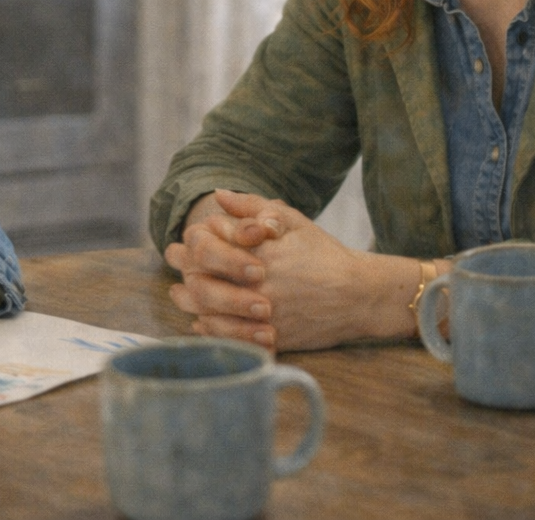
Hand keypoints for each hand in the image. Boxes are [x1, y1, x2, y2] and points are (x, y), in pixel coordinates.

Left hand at [166, 189, 420, 350]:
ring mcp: (261, 315)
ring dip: (188, 301)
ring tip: (179, 292)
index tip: (190, 238)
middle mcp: (256, 285)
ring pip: (207, 312)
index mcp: (258, 252)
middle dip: (184, 269)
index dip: (195, 240)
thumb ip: (254, 206)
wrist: (357, 296)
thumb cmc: (323, 254)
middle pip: (200, 278)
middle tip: (176, 263)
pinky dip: (209, 330)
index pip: (208, 243)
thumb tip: (220, 195)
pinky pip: (227, 338)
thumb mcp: (293, 221)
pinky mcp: (269, 338)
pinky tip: (200, 321)